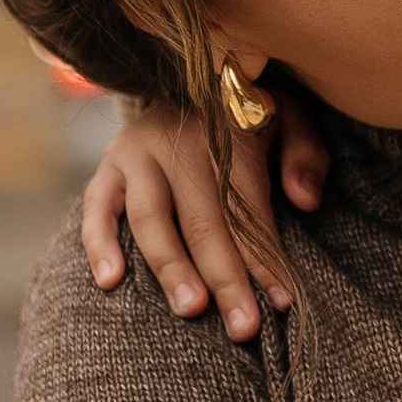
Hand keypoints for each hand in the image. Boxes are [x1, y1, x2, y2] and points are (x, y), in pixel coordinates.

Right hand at [82, 103, 305, 338]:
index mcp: (228, 129)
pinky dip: (99, 243)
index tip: (283, 301)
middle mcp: (178, 140)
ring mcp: (137, 152)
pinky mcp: (108, 164)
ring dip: (171, 267)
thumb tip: (305, 202)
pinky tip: (110, 282)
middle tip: (243, 328)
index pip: (247, 205)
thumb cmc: (252, 108)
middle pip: (203, 219)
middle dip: (225, 278)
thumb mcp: (292, 114)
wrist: (189, 73)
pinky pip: (96, 206)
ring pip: (151, 217)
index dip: (265, 255)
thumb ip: (305, 153)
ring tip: (190, 310)